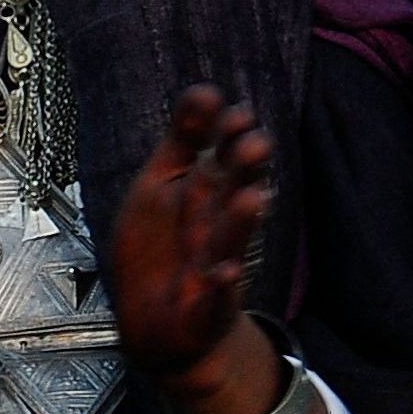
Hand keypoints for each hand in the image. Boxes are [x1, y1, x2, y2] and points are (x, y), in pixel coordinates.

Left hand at [110, 84, 273, 381]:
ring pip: (230, 241)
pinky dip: (218, 287)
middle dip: (243, 172)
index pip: (222, 161)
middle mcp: (216, 228)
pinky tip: (221, 273)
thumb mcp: (161, 185)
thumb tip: (205, 90)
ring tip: (251, 198)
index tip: (234, 111)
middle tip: (254, 143)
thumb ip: (183, 141)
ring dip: (239, 221)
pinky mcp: (207, 306)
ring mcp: (215, 265)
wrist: (158, 323)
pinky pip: (215, 297)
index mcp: (205, 197)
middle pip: (233, 196)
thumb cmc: (161, 248)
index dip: (227, 139)